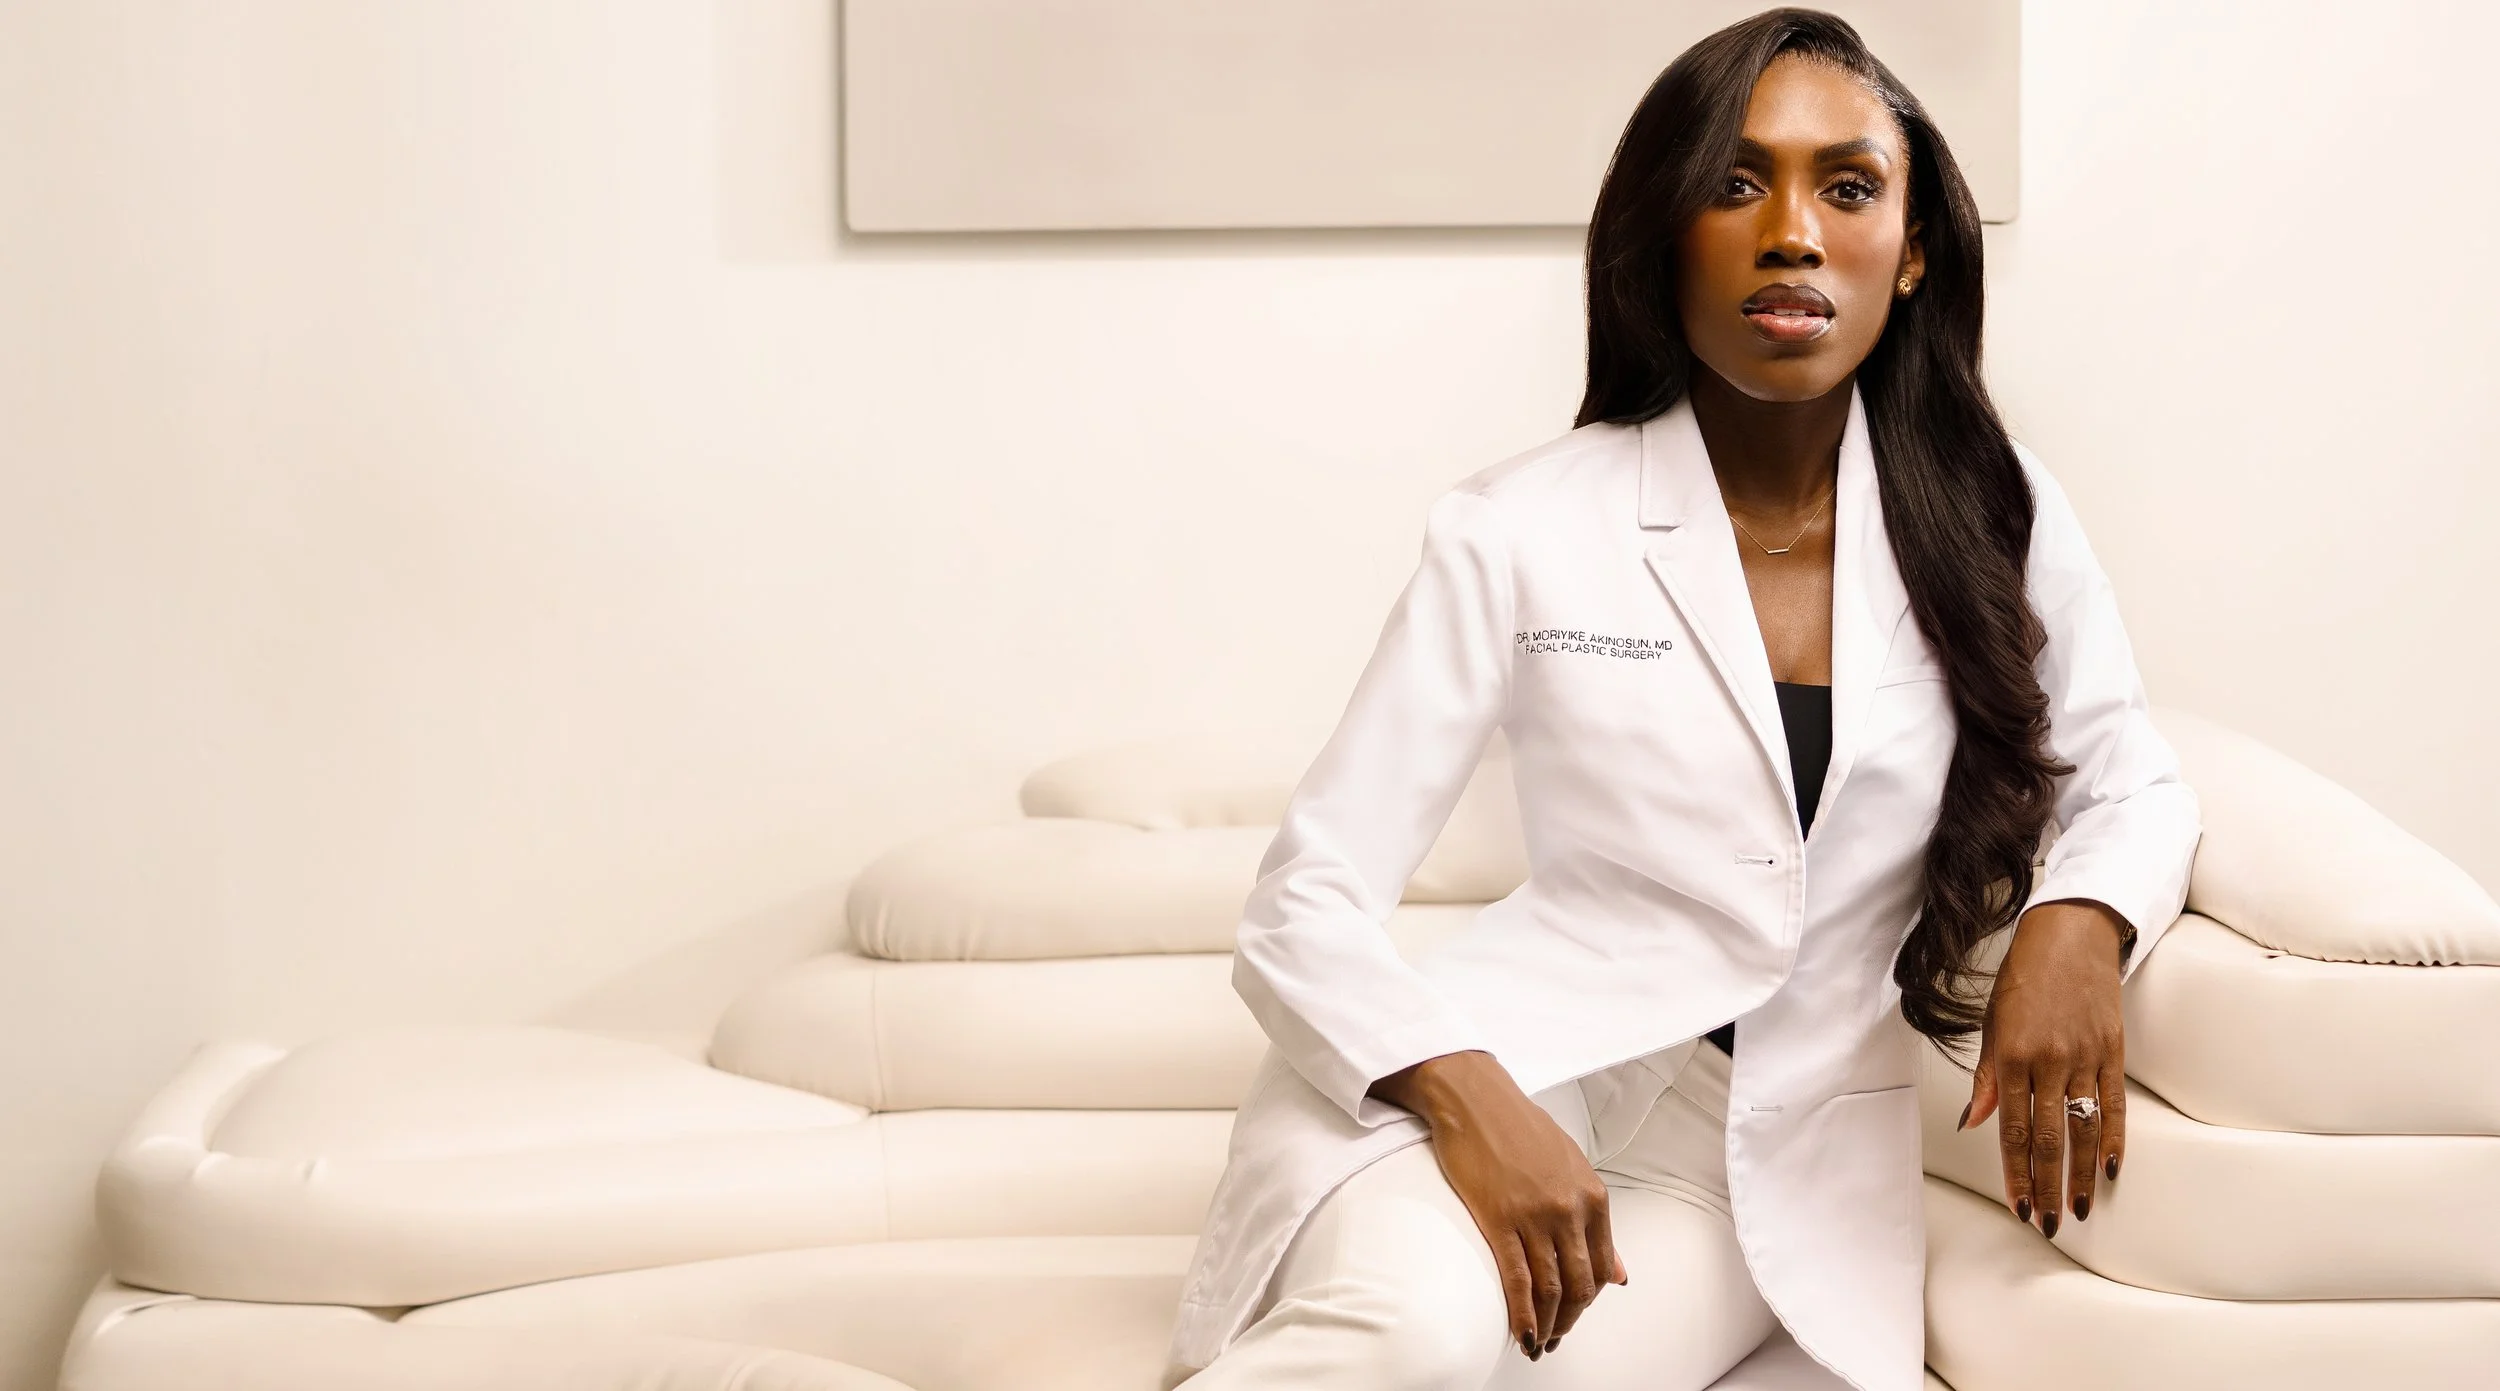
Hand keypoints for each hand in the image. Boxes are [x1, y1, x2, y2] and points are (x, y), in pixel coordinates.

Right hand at [1369, 1050, 1626, 1359]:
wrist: (1474, 1097)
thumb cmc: (1517, 1125)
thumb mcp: (1570, 1166)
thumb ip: (1594, 1219)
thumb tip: (1617, 1272)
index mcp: (1592, 1196)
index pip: (1602, 1267)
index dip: (1590, 1300)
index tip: (1575, 1314)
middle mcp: (1570, 1209)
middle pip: (1580, 1285)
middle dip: (1570, 1320)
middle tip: (1556, 1338)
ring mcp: (1535, 1216)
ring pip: (1551, 1289)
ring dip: (1547, 1325)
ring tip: (1537, 1343)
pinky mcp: (1500, 1219)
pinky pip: (1516, 1279)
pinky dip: (1522, 1313)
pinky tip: (1521, 1332)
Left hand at [1954, 899, 2130, 1236]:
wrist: (2070, 935)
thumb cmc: (2023, 978)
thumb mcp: (1992, 1023)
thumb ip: (1986, 1078)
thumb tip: (1972, 1123)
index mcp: (2011, 1056)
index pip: (2011, 1129)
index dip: (2015, 1173)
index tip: (2019, 1206)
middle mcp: (2049, 1061)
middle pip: (2047, 1138)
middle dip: (2047, 1185)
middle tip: (2049, 1223)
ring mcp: (2084, 1057)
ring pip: (2082, 1128)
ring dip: (2081, 1175)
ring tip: (2079, 1209)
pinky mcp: (2112, 1051)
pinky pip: (2113, 1105)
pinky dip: (2112, 1139)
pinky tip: (2110, 1169)